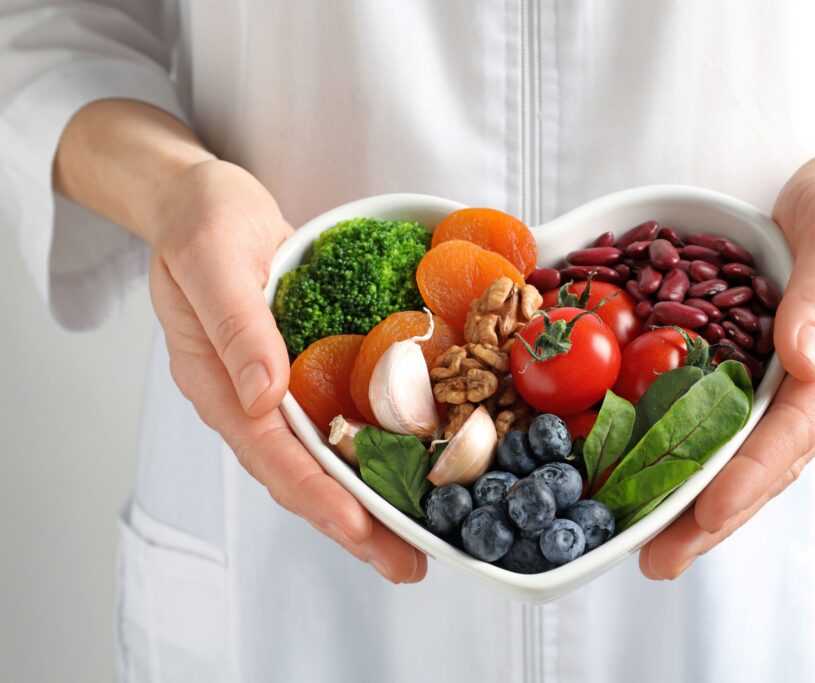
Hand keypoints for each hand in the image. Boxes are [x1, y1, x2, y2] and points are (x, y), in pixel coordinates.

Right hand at [147, 159, 426, 582]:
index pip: (269, 454)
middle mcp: (250, 398)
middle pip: (302, 475)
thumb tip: (264, 396)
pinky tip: (413, 467)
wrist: (204, 200)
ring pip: (324, 459)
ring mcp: (278, 389)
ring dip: (369, 501)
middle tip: (408, 564)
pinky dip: (375, 451)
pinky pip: (340, 421)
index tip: (359, 528)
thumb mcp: (212, 257)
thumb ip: (234, 325)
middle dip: (354, 525)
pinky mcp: (306, 370)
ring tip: (417, 539)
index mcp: (218, 382)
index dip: (315, 495)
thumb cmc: (201, 221)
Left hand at [640, 148, 814, 577]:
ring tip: (656, 548)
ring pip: (759, 461)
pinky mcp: (787, 381)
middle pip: (774, 464)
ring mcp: (812, 389)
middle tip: (658, 560)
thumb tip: (804, 361)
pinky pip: (749, 435)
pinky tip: (672, 489)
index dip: (751, 473)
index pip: (798, 427)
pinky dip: (711, 466)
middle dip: (718, 517)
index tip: (709, 513)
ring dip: (709, 507)